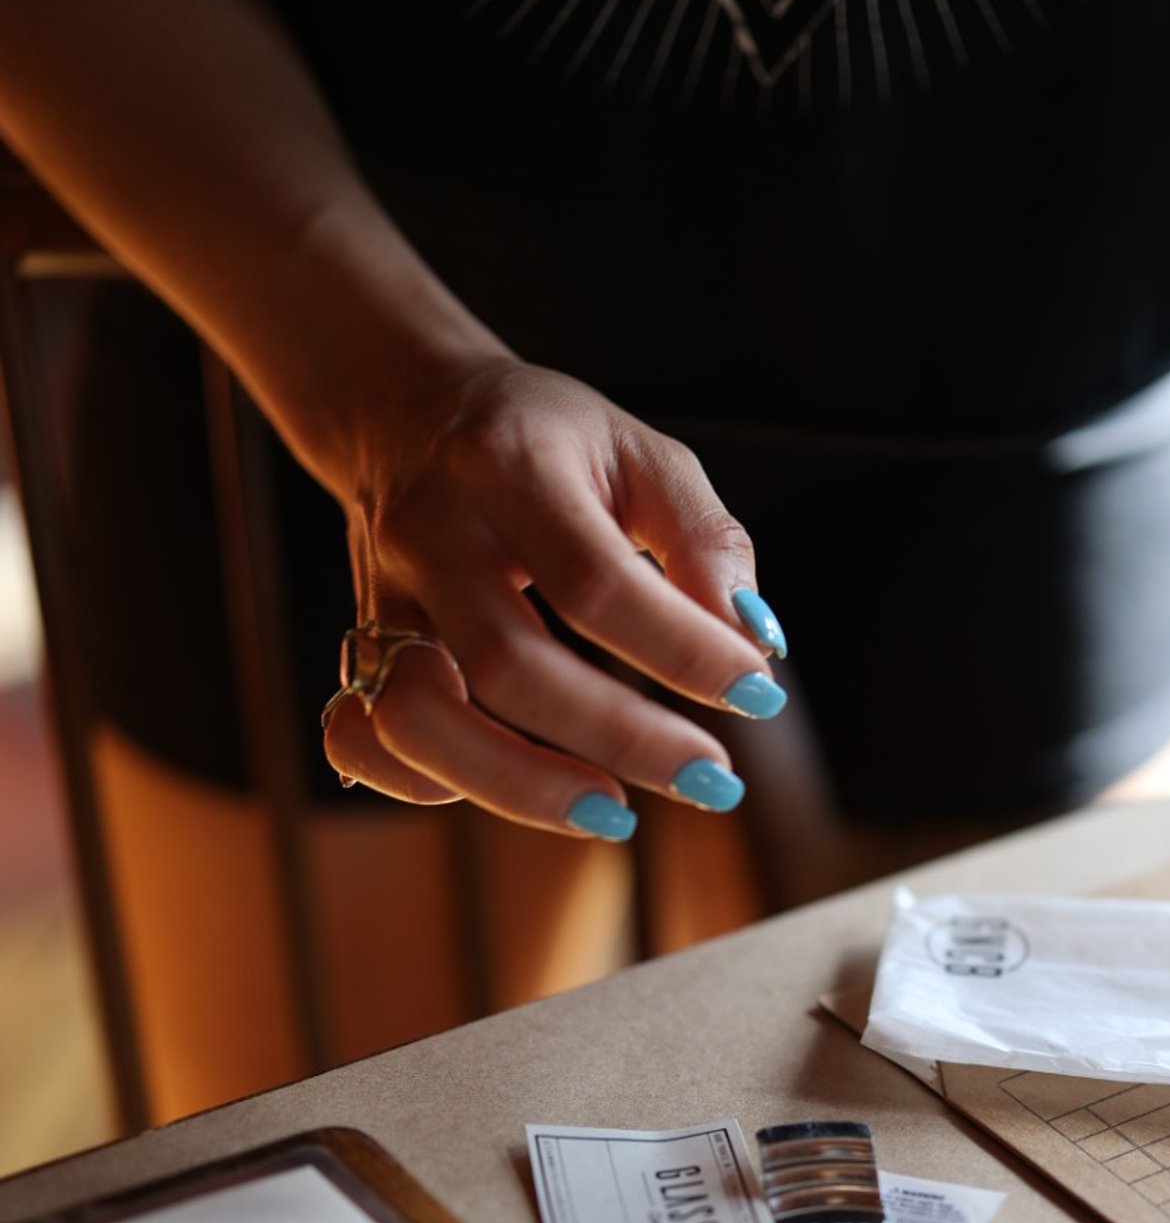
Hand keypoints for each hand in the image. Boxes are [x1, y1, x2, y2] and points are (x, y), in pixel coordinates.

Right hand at [320, 356, 787, 834]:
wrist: (403, 409)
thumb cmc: (544, 440)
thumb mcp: (640, 452)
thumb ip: (706, 539)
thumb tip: (753, 641)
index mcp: (507, 465)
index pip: (595, 581)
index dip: (682, 651)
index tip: (758, 695)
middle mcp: (431, 535)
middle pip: (507, 665)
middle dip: (621, 738)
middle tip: (710, 778)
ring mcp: (382, 598)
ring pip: (416, 719)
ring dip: (519, 787)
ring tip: (614, 813)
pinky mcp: (358, 648)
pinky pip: (362, 739)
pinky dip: (427, 784)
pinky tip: (512, 787)